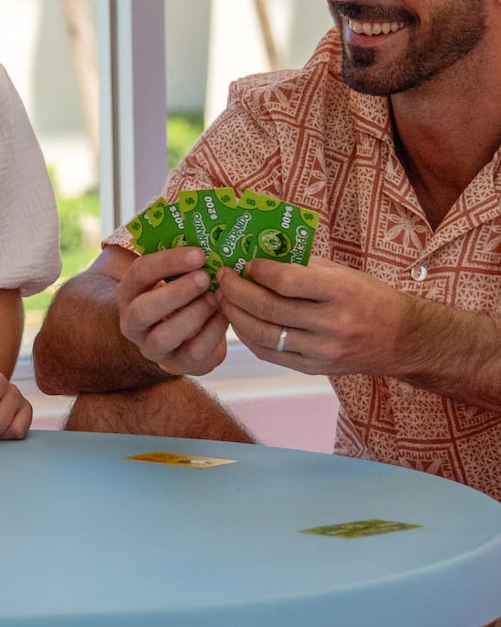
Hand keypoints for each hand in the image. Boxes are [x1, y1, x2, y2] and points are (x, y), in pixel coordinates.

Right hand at [117, 245, 228, 376]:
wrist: (177, 333)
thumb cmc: (178, 292)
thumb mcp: (171, 273)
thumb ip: (180, 255)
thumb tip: (205, 217)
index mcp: (129, 292)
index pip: (140, 273)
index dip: (168, 262)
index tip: (199, 254)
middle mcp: (133, 323)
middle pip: (143, 310)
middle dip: (176, 292)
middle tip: (206, 277)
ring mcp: (152, 348)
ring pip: (165, 336)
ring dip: (194, 315)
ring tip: (217, 297)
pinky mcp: (177, 365)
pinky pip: (193, 354)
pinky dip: (213, 334)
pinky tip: (226, 315)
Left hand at [216, 258, 411, 375]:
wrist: (404, 339)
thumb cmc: (371, 298)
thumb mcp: (343, 274)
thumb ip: (303, 267)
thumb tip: (260, 256)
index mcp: (341, 293)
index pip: (286, 282)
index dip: (258, 271)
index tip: (245, 262)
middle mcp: (332, 324)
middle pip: (269, 309)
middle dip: (237, 292)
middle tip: (222, 278)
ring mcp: (323, 351)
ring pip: (264, 335)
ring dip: (236, 316)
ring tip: (224, 299)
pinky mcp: (316, 369)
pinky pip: (271, 355)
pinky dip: (249, 338)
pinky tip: (240, 323)